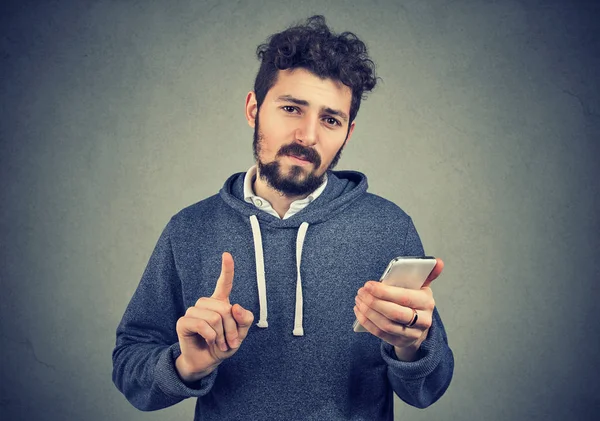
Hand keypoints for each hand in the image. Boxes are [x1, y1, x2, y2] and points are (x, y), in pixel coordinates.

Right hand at [175, 252, 253, 382]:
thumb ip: (244, 320)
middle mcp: (206, 304)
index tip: (227, 255)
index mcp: (220, 303)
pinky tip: (210, 341)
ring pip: (214, 317)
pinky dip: (211, 336)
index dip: (227, 269)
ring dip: (221, 334)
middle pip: (224, 308)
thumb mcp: (240, 334)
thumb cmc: (223, 345)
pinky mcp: (183, 322)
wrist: (207, 362)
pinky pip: (202, 324)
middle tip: (230, 342)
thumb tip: (235, 306)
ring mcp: (193, 312)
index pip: (224, 283)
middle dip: (231, 328)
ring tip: (219, 343)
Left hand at [353, 258, 443, 360]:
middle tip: (361, 292)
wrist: (418, 325)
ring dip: (368, 312)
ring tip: (359, 300)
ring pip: (386, 324)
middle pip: (394, 313)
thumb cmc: (415, 300)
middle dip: (374, 302)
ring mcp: (412, 333)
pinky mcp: (400, 342)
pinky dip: (367, 322)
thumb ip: (427, 273)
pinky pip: (380, 333)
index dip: (385, 292)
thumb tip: (438, 262)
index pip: (404, 297)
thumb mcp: (422, 287)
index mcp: (427, 302)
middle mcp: (422, 320)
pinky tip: (359, 311)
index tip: (368, 285)